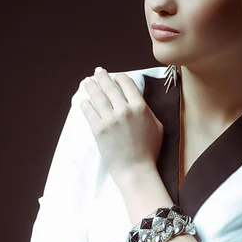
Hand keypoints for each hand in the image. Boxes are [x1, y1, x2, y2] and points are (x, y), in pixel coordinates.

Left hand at [80, 68, 163, 182]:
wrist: (136, 169)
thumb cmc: (149, 150)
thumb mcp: (157, 126)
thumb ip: (147, 110)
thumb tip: (138, 99)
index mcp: (140, 107)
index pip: (127, 84)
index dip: (120, 77)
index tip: (116, 76)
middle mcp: (124, 110)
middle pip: (109, 87)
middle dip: (102, 77)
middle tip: (98, 72)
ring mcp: (110, 119)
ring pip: (96, 96)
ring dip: (91, 86)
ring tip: (87, 82)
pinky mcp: (98, 129)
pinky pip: (88, 111)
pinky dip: (85, 104)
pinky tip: (84, 101)